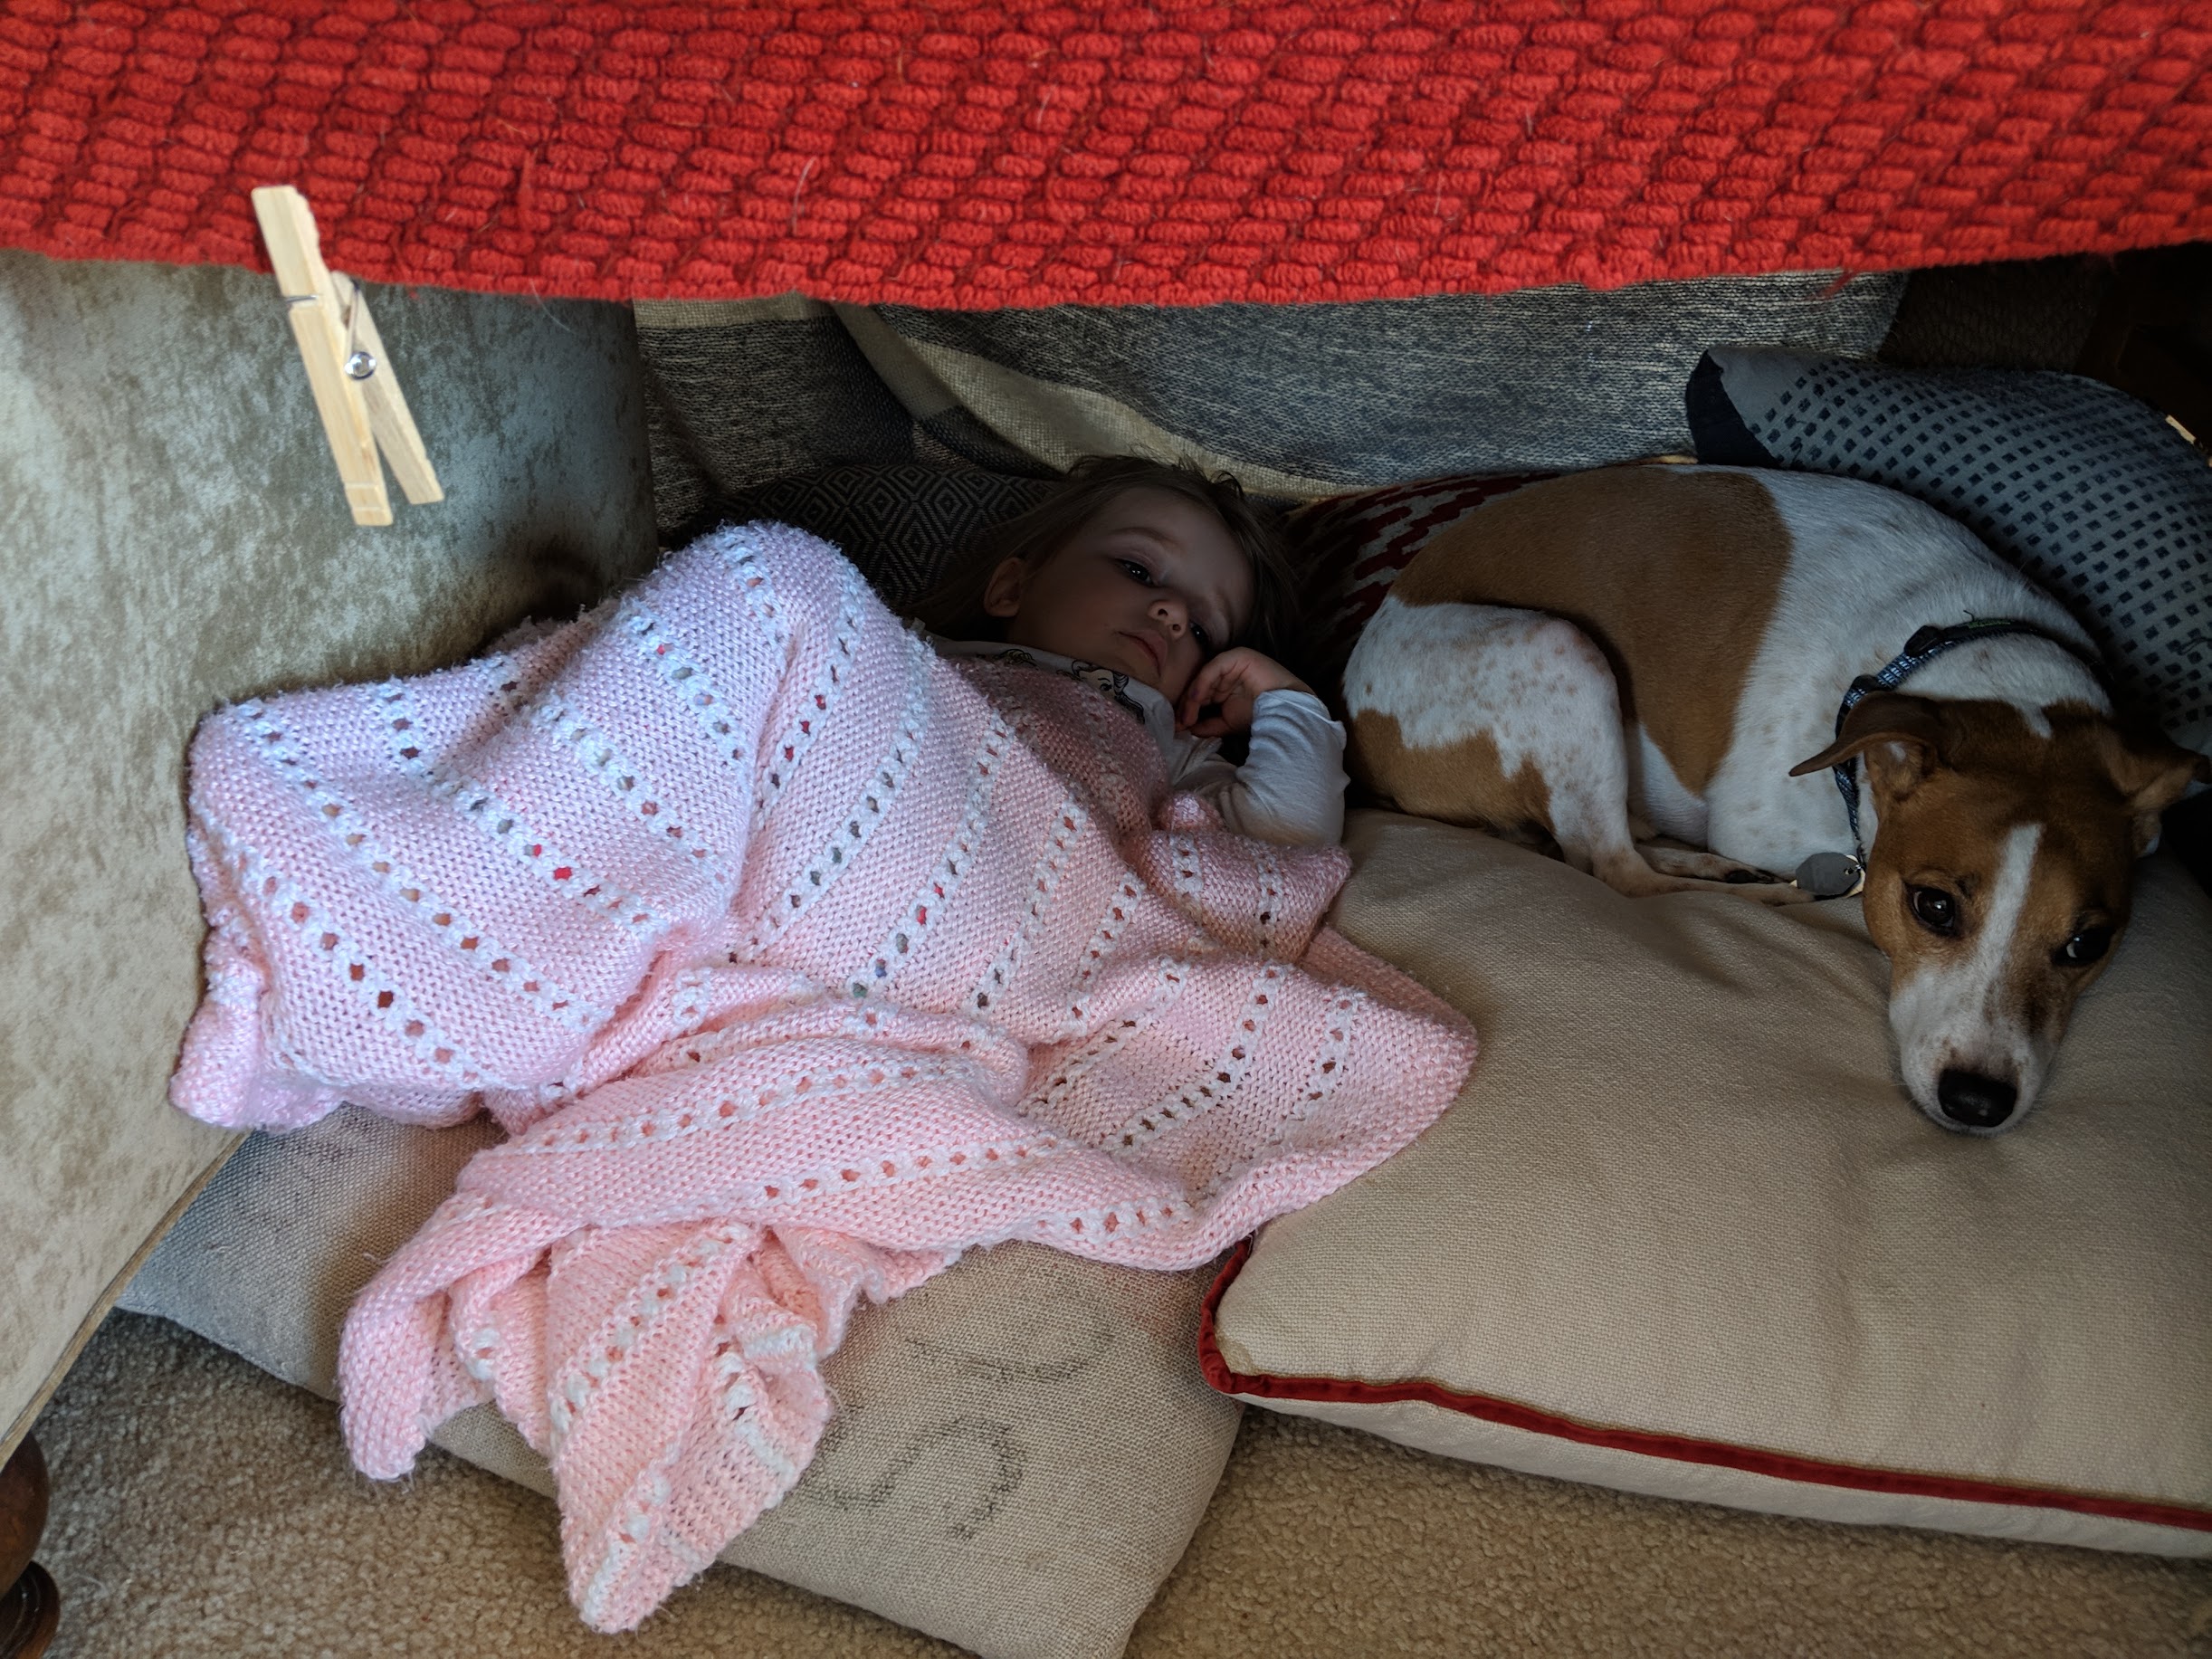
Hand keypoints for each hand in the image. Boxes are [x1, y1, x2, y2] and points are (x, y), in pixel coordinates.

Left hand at [1177, 648, 1311, 737]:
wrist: (1286, 711)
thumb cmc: (1260, 716)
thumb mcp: (1227, 723)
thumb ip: (1207, 725)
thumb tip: (1186, 728)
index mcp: (1223, 687)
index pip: (1200, 695)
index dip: (1188, 710)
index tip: (1178, 727)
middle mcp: (1225, 673)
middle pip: (1199, 686)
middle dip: (1187, 706)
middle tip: (1178, 724)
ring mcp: (1231, 663)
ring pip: (1203, 678)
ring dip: (1192, 699)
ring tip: (1187, 718)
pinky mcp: (1237, 656)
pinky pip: (1213, 668)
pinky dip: (1202, 684)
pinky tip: (1196, 700)